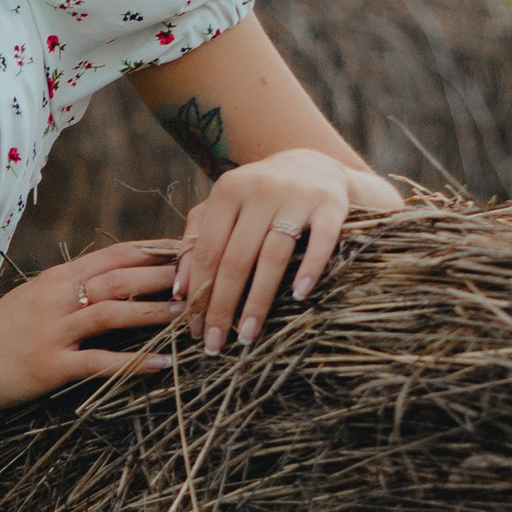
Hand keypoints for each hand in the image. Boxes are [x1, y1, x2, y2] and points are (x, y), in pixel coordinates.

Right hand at [0, 240, 186, 411]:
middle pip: (119, 277)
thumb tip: (117, 283)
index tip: (190, 247)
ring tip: (189, 312)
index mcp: (57, 280)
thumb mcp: (35, 300)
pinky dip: (133, 362)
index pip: (114, 255)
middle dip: (165, 273)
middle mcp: (56, 298)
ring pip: (112, 312)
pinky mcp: (48, 366)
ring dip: (154, 310)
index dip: (154, 249)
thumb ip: (73, 289)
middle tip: (205, 273)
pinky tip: (163, 364)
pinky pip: (98, 362)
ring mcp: (52, 332)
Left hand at [174, 152, 386, 353]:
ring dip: (259, 301)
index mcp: (228, 190)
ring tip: (248, 335)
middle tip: (217, 345)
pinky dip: (309, 269)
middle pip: (235, 259)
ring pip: (272, 256)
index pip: (207, 251)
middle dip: (223, 307)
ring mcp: (298, 196)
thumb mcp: (225, 209)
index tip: (195, 330)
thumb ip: (196, 241)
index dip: (199, 293)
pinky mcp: (331, 205)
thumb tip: (180, 291)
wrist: (315, 167)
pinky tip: (299, 296)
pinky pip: (320, 242)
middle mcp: (260, 189)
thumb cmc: (260, 199)